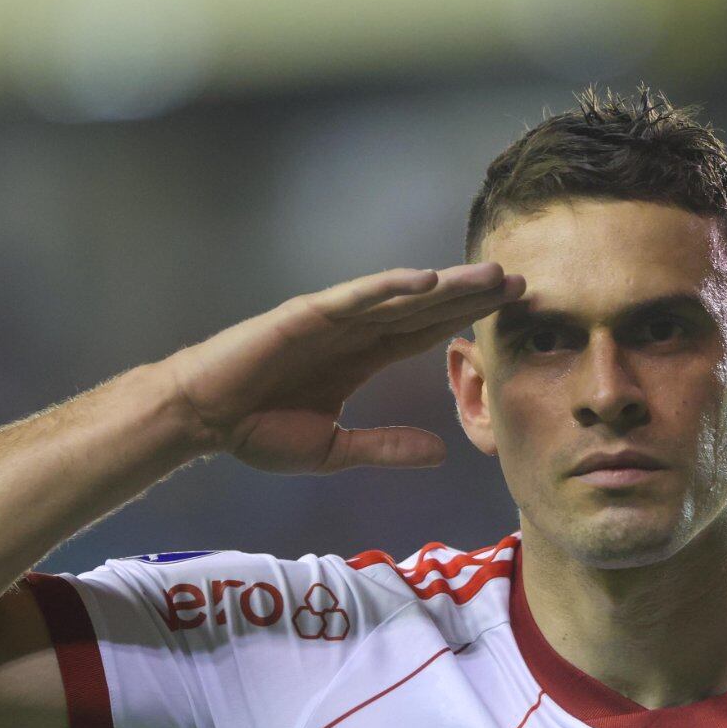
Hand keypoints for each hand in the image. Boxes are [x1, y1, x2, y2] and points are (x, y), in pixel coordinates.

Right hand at [161, 263, 523, 473]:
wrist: (203, 419)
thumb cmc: (258, 430)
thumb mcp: (336, 450)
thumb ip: (388, 447)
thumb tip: (442, 453)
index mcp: (362, 357)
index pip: (426, 333)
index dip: (468, 321)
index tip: (512, 312)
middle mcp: (355, 330)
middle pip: (426, 308)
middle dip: (473, 295)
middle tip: (523, 283)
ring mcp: (333, 318)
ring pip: (401, 296)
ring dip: (446, 284)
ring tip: (492, 274)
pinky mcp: (307, 313)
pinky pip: (355, 297)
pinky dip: (389, 286)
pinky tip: (426, 280)